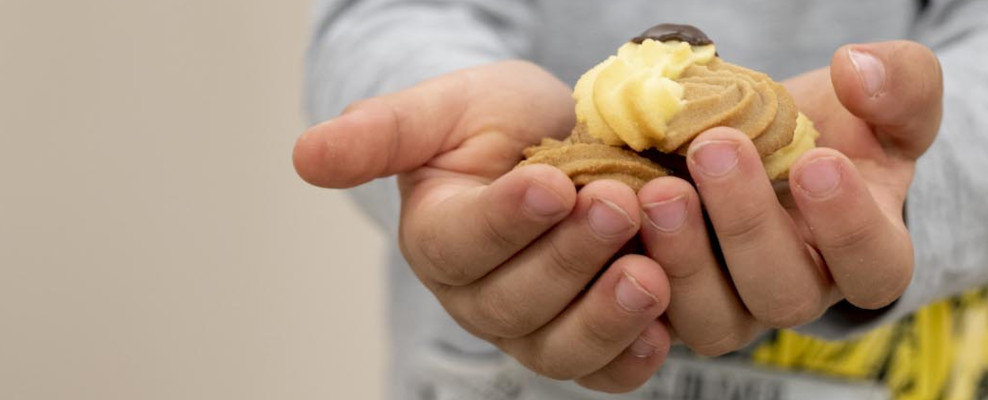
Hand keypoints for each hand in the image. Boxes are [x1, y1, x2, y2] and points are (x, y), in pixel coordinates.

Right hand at [293, 61, 671, 391]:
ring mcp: (534, 327)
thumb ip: (383, 132)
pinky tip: (662, 334)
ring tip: (649, 275)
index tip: (550, 183)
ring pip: (558, 348)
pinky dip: (631, 361)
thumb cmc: (500, 124)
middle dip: (570, 256)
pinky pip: (604, 372)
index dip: (506, 220)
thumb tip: (303, 156)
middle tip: (617, 206)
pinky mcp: (587, 342)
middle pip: (515, 302)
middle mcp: (480, 297)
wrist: (566, 140)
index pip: (462, 243)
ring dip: (605, 318)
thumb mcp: (446, 108)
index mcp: (439, 238)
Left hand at [638, 41, 941, 355]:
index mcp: (867, 253)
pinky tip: (610, 212)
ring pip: (712, 320)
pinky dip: (625, 270)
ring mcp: (733, 306)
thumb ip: (900, 82)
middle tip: (713, 148)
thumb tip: (858, 71)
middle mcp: (799, 291)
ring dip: (682, 258)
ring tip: (656, 189)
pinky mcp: (671, 304)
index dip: (847, 225)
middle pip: (783, 295)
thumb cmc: (841, 125)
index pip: (874, 267)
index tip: (816, 161)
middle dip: (746, 223)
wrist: (766, 141)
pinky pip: (648, 313)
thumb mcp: (891, 95)